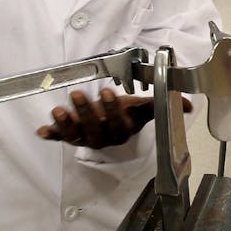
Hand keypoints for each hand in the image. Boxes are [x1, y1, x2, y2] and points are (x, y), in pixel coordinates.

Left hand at [37, 88, 192, 148]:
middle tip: (78, 94)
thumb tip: (189, 104)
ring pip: (77, 135)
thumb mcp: (143, 108)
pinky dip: (51, 135)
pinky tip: (41, 131)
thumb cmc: (127, 113)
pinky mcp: (71, 136)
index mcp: (122, 131)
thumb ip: (160, 105)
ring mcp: (87, 138)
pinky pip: (61, 138)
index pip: (118, 123)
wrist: (113, 125)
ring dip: (66, 124)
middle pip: (95, 130)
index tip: (107, 92)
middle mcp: (104, 138)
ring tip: (58, 110)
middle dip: (86, 113)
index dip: (112, 110)